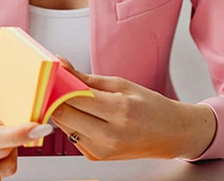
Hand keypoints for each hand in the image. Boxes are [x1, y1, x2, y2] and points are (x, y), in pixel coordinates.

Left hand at [50, 58, 215, 160]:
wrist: (170, 134)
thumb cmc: (150, 107)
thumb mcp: (122, 85)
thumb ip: (87, 78)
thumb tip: (62, 66)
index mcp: (119, 110)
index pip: (74, 97)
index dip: (58, 84)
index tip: (52, 75)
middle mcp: (110, 134)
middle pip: (63, 114)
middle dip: (56, 98)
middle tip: (56, 85)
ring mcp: (102, 150)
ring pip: (64, 126)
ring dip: (62, 111)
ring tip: (72, 98)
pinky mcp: (96, 157)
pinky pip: (72, 137)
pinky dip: (73, 124)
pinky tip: (85, 116)